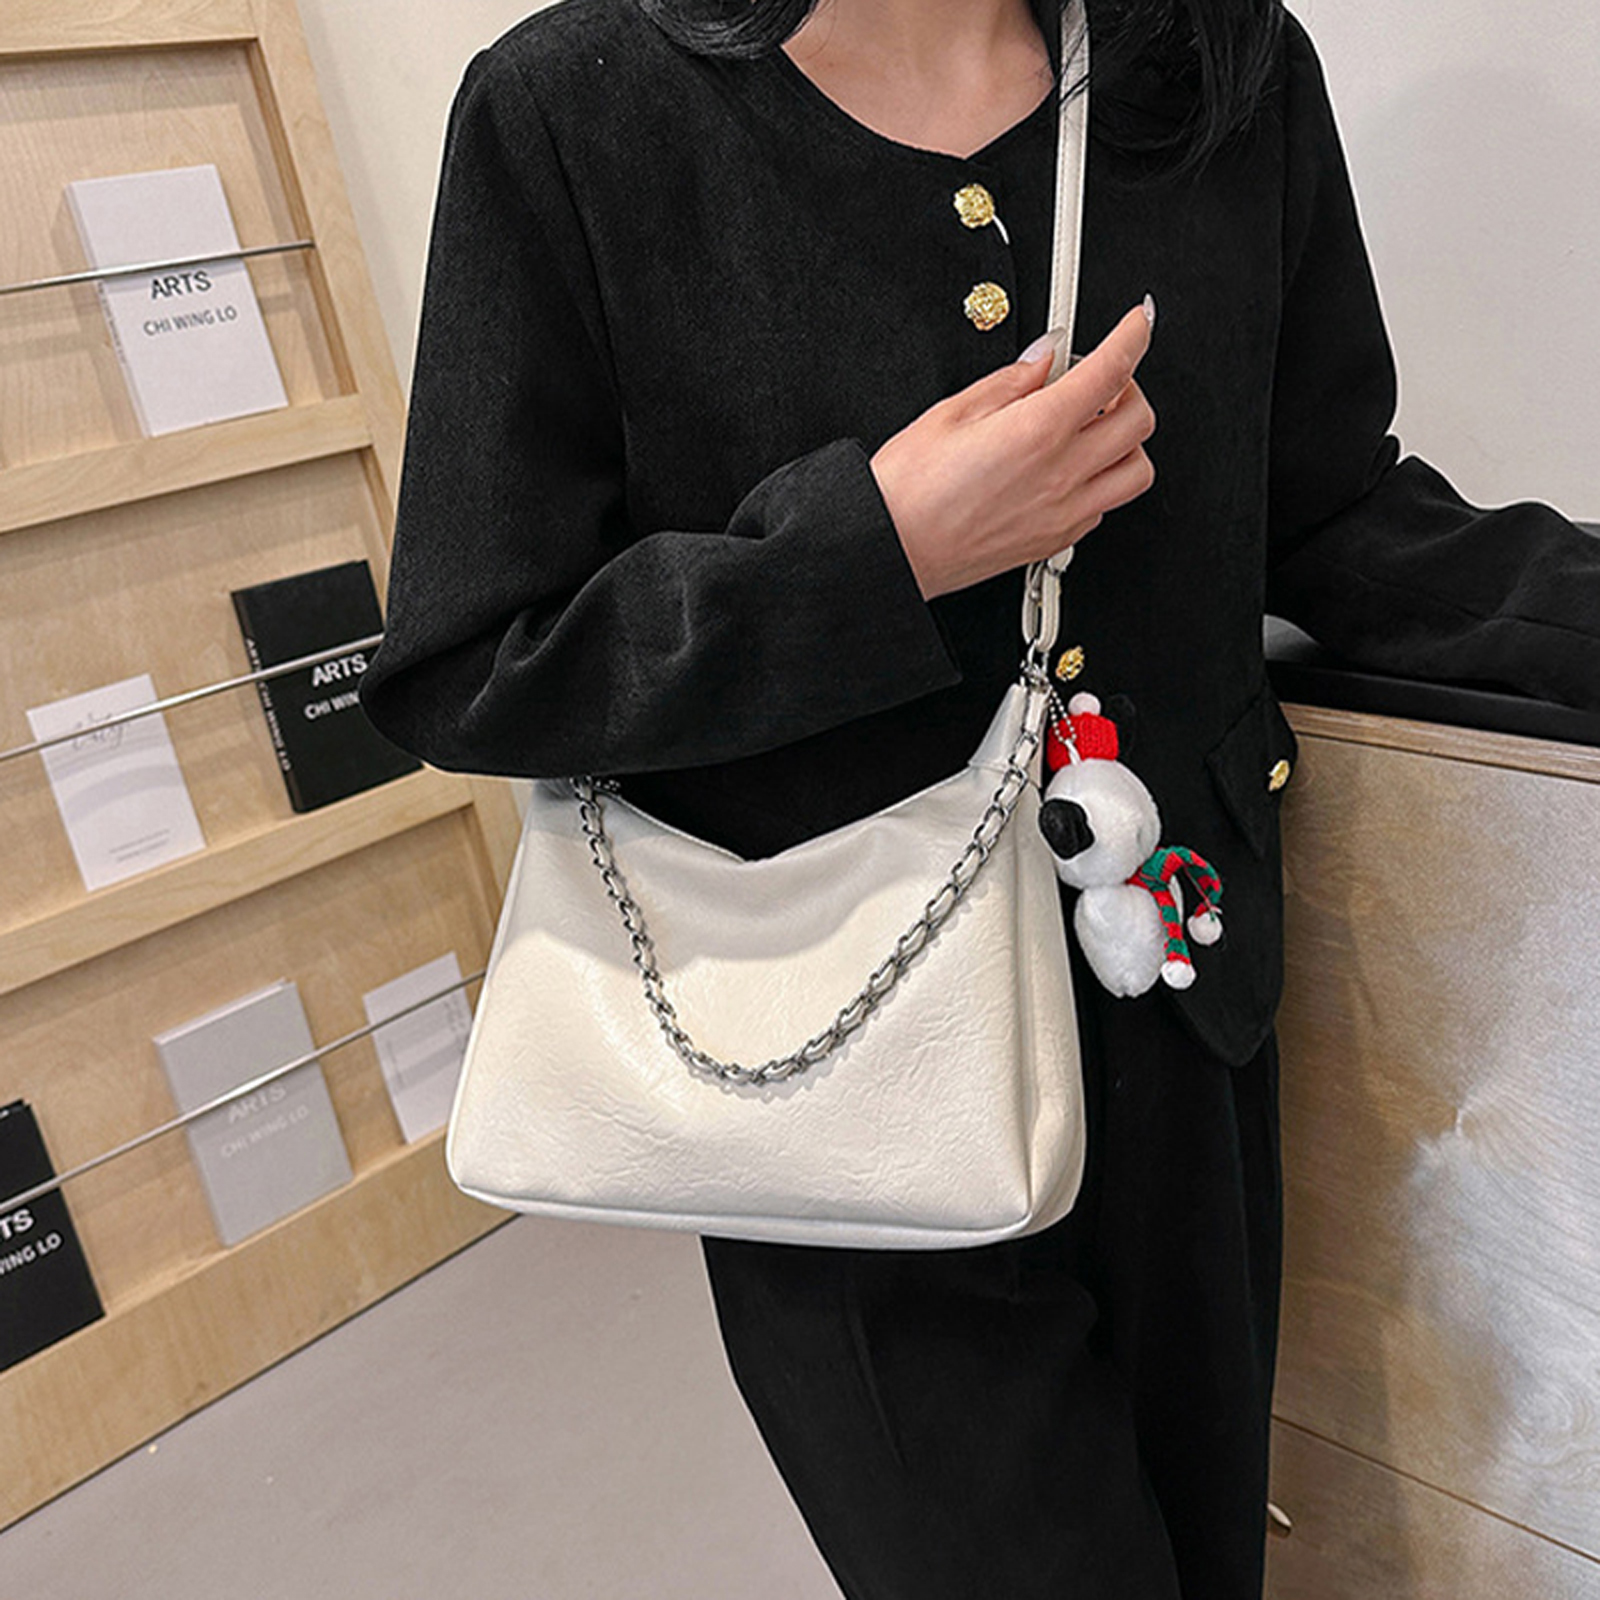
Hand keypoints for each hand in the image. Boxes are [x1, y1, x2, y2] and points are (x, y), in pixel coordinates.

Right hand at [870, 302, 1156, 598]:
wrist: (893, 548)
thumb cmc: (908, 490)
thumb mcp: (952, 412)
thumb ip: (1011, 381)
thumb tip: (1044, 358)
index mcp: (1038, 430)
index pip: (1112, 369)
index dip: (1133, 334)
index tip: (1137, 321)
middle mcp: (1061, 473)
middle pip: (1139, 419)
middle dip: (1129, 387)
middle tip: (1097, 380)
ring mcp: (1064, 512)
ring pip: (1138, 470)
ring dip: (1127, 441)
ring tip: (1093, 428)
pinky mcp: (1056, 540)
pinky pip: (1106, 505)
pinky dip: (1102, 480)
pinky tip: (1070, 468)